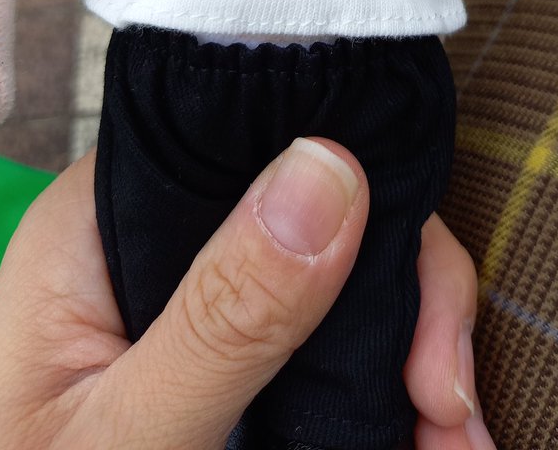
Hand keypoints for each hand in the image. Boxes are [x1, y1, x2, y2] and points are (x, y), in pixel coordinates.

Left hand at [0, 140, 493, 449]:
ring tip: (453, 438)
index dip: (360, 186)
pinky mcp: (231, 350)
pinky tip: (428, 435)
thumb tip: (329, 167)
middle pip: (322, 208)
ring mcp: (198, 294)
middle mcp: (158, 237)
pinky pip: (332, 339)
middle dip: (405, 300)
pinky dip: (388, 388)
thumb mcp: (125, 433)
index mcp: (104, 220)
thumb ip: (220, 316)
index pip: (252, 137)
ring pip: (343, 278)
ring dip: (412, 355)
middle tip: (446, 400)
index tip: (421, 290)